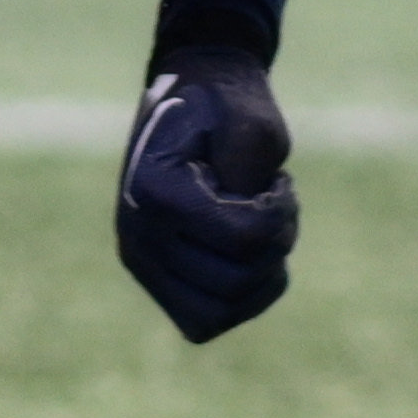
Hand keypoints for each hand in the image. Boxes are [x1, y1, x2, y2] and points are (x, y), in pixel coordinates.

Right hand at [115, 51, 299, 342]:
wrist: (191, 96)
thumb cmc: (227, 106)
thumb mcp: (256, 122)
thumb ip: (254, 172)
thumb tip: (246, 238)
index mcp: (155, 191)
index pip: (244, 238)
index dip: (280, 212)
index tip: (277, 180)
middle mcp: (137, 235)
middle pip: (236, 281)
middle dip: (275, 242)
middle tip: (275, 202)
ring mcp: (142, 263)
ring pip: (221, 313)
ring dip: (261, 275)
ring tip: (262, 227)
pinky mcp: (155, 281)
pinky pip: (206, 321)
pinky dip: (243, 298)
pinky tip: (252, 254)